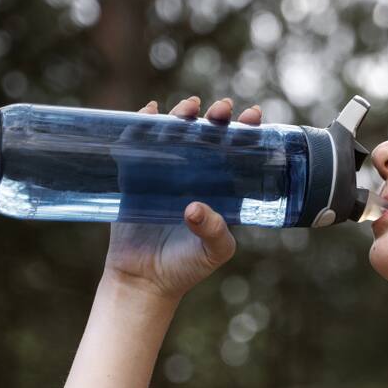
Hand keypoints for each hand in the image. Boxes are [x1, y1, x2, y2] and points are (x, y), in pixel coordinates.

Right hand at [103, 96, 263, 300]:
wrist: (144, 281)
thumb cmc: (186, 267)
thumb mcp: (212, 252)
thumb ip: (214, 232)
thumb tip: (195, 208)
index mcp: (219, 188)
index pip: (237, 152)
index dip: (246, 131)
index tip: (254, 116)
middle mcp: (193, 175)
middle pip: (207, 135)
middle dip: (216, 117)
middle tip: (222, 109)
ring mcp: (163, 173)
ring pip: (174, 133)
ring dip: (182, 115)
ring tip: (189, 107)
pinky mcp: (134, 177)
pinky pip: (137, 145)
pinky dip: (140, 125)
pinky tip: (147, 112)